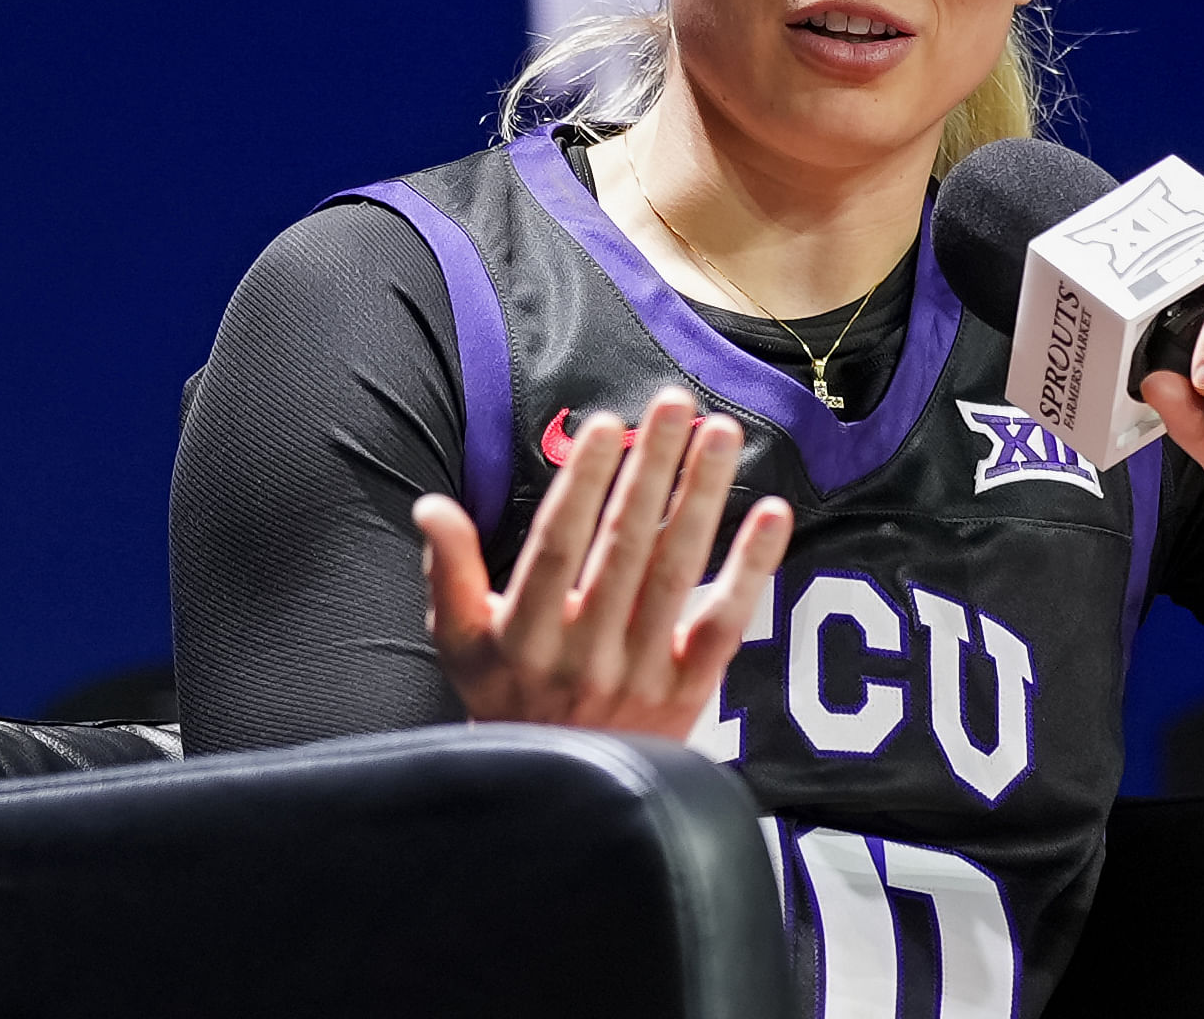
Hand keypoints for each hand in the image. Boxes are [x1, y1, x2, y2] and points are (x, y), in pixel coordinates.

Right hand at [412, 385, 791, 734]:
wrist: (561, 801)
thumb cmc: (508, 703)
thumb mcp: (463, 645)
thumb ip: (449, 572)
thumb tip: (431, 506)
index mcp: (525, 637)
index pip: (558, 545)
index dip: (581, 484)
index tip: (604, 426)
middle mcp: (584, 655)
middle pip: (624, 546)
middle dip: (651, 467)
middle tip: (673, 403)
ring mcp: (641, 675)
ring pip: (676, 572)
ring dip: (702, 497)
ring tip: (721, 434)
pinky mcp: (690, 692)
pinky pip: (726, 621)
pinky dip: (751, 567)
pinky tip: (772, 514)